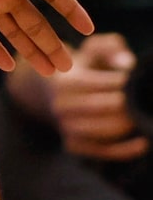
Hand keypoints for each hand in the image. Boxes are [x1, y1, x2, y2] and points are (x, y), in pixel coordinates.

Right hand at [8, 33, 146, 160]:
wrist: (54, 91)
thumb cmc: (83, 67)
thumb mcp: (92, 50)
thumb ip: (110, 48)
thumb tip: (127, 64)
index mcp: (64, 81)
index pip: (100, 82)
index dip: (123, 81)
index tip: (137, 80)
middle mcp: (60, 105)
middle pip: (105, 107)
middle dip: (129, 103)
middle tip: (144, 99)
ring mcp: (65, 127)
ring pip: (105, 131)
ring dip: (129, 124)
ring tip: (143, 116)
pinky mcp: (73, 145)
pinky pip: (104, 151)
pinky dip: (126, 149)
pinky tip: (143, 142)